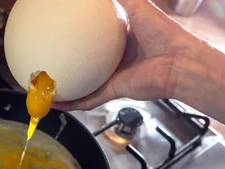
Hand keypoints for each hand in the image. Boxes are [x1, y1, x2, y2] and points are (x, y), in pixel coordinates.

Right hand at [53, 0, 198, 110]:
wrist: (179, 63)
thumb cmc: (164, 35)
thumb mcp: (137, 6)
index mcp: (120, 40)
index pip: (94, 38)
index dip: (77, 35)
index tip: (62, 32)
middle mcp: (114, 60)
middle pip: (85, 62)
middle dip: (68, 62)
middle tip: (49, 58)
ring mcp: (112, 77)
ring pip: (83, 84)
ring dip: (65, 86)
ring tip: (45, 85)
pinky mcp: (112, 92)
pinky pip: (87, 100)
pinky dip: (72, 103)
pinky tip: (56, 103)